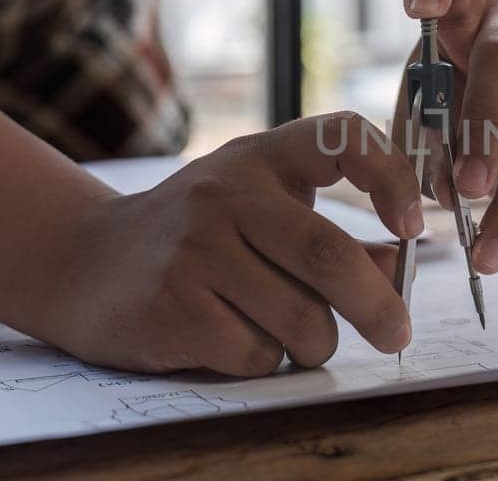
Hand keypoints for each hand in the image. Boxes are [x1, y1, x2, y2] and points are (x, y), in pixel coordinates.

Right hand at [40, 113, 422, 375]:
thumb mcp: (263, 211)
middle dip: (378, 306)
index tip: (414, 226)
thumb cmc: (200, 237)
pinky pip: (256, 353)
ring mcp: (194, 249)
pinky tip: (237, 340)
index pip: (342, 136)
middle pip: (329, 256)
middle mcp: (227, 192)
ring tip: (299, 337)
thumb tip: (403, 270)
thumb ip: (335, 236)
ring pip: (300, 318)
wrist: (83, 263)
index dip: (392, 177)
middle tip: (399, 334)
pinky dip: (265, 361)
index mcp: (262, 156)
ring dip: (317, 343)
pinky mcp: (171, 306)